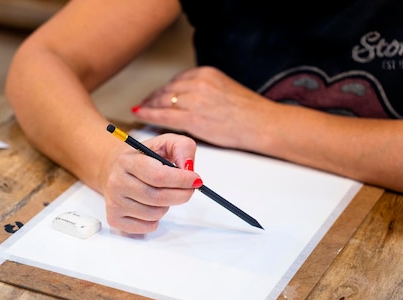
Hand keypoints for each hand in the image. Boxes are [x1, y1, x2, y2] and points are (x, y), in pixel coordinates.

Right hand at [102, 133, 202, 233]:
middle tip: (189, 189)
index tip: (195, 179)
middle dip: (181, 195)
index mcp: (127, 160)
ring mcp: (114, 202)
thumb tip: (188, 167)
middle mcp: (117, 182)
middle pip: (158, 197)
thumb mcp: (164, 143)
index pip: (158, 176)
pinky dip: (156, 220)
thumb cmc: (144, 157)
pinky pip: (147, 227)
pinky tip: (152, 206)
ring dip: (167, 206)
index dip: (181, 180)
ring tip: (163, 194)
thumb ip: (182, 148)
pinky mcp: (115, 218)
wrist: (116, 169)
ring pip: (154, 213)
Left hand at [131, 66, 275, 150]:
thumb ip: (206, 89)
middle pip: (167, 89)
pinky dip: (148, 114)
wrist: (262, 124)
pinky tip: (140, 115)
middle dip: (154, 97)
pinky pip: (163, 115)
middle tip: (144, 103)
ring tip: (141, 110)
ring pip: (163, 101)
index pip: (177, 80)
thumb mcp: (225, 88)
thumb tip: (191, 97)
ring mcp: (194, 100)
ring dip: (149, 105)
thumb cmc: (249, 112)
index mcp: (206, 73)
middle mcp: (198, 83)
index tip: (157, 94)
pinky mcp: (192, 118)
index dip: (164, 89)